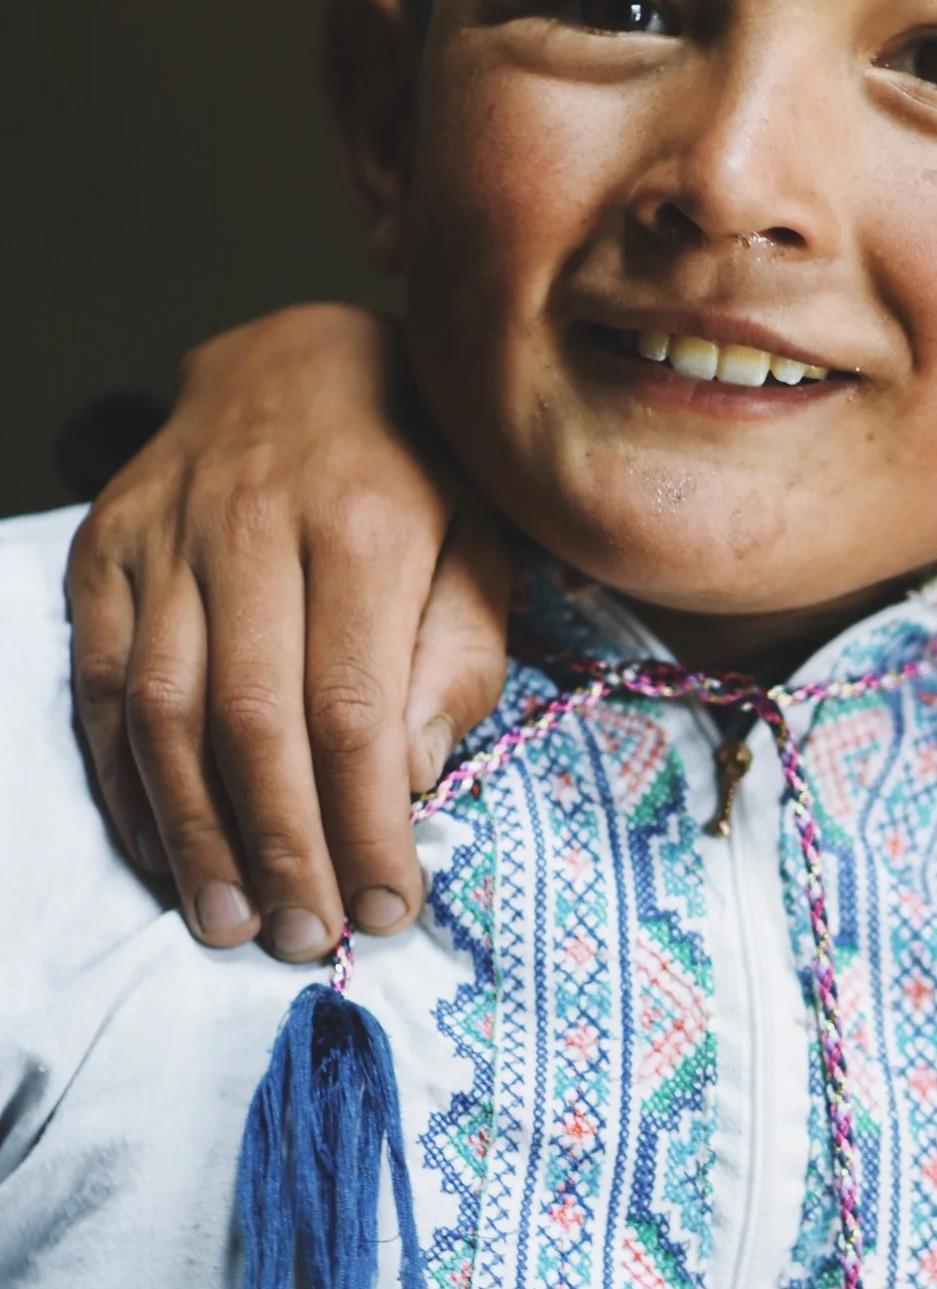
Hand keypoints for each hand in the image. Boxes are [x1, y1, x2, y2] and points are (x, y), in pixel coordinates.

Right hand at [66, 302, 509, 955]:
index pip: (354, 708)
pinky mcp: (102, 548)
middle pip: (251, 720)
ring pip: (160, 709)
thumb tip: (406, 779)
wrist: (303, 350)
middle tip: (306, 939)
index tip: (387, 910)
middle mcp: (252, 524)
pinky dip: (125, 780)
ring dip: (193, 833)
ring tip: (231, 922)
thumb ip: (458, 656)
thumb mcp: (486, 539)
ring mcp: (163, 534)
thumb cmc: (418, 463)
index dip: (365, 824)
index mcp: (366, 522)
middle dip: (279, 847)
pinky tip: (162, 852)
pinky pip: (98, 682)